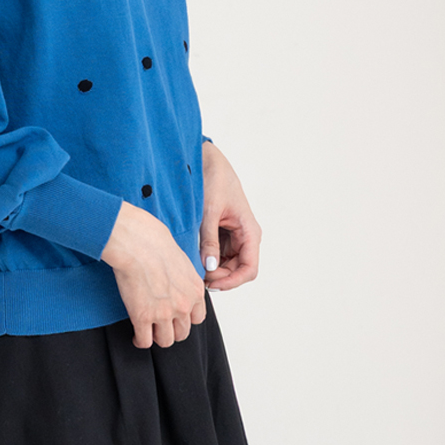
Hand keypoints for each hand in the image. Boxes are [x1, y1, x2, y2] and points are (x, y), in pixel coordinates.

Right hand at [101, 201, 207, 348]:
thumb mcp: (181, 259)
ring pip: (165, 340)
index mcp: (194, 290)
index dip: (185, 318)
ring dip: (157, 336)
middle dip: (172, 329)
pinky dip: (140, 340)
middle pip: (183, 332)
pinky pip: (144, 341)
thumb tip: (176, 280)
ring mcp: (163, 313)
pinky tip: (136, 335)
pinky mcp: (142, 317)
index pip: (197, 318)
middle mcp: (183, 305)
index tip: (177, 316)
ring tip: (149, 331)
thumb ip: (183, 277)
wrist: (137, 243)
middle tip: (162, 324)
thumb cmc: (154, 242)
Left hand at [199, 141, 261, 290]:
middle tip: (197, 277)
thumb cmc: (214, 179)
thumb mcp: (209, 211)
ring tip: (194, 267)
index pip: (249, 268)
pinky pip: (219, 253)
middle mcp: (245, 236)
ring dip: (213, 269)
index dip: (233, 281)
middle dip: (220, 277)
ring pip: (227, 264)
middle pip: (237, 270)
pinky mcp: (223, 233)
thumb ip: (209, 240)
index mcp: (249, 231)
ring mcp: (234, 236)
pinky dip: (208, 258)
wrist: (207, 160)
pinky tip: (194, 257)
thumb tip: (209, 267)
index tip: (213, 284)